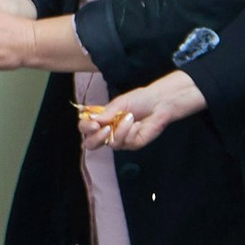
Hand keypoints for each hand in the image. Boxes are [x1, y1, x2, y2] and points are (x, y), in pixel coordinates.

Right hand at [90, 69, 205, 148]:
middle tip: (106, 129)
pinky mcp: (132, 144)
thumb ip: (105, 113)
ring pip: (111, 144)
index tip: (93, 123)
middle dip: (96, 138)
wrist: (158, 104)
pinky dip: (131, 131)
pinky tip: (138, 124)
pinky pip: (126, 143)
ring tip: (130, 117)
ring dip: (121, 129)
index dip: (86, 128)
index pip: (85, 128)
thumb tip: (92, 119)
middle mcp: (108, 131)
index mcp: (102, 119)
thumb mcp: (120, 103)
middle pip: (91, 144)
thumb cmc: (139, 100)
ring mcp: (120, 139)